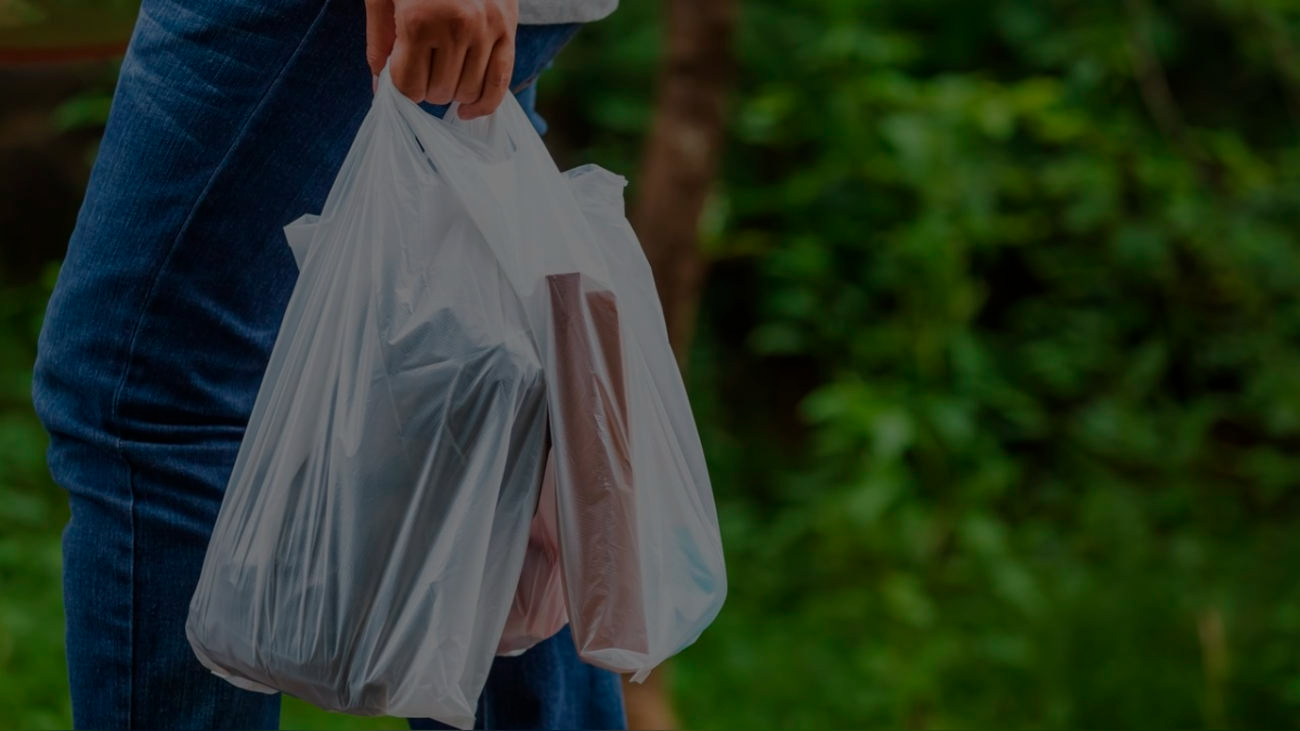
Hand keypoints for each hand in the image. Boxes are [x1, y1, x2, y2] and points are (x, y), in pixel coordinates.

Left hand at [365, 0, 518, 118]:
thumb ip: (379, 42)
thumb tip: (380, 89)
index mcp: (420, 20)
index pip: (409, 87)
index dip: (401, 87)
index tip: (399, 74)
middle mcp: (458, 28)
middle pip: (438, 92)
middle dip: (424, 88)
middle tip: (420, 67)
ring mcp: (488, 30)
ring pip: (467, 91)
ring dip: (451, 92)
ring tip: (442, 73)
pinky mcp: (508, 29)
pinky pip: (500, 82)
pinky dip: (484, 104)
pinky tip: (467, 111)